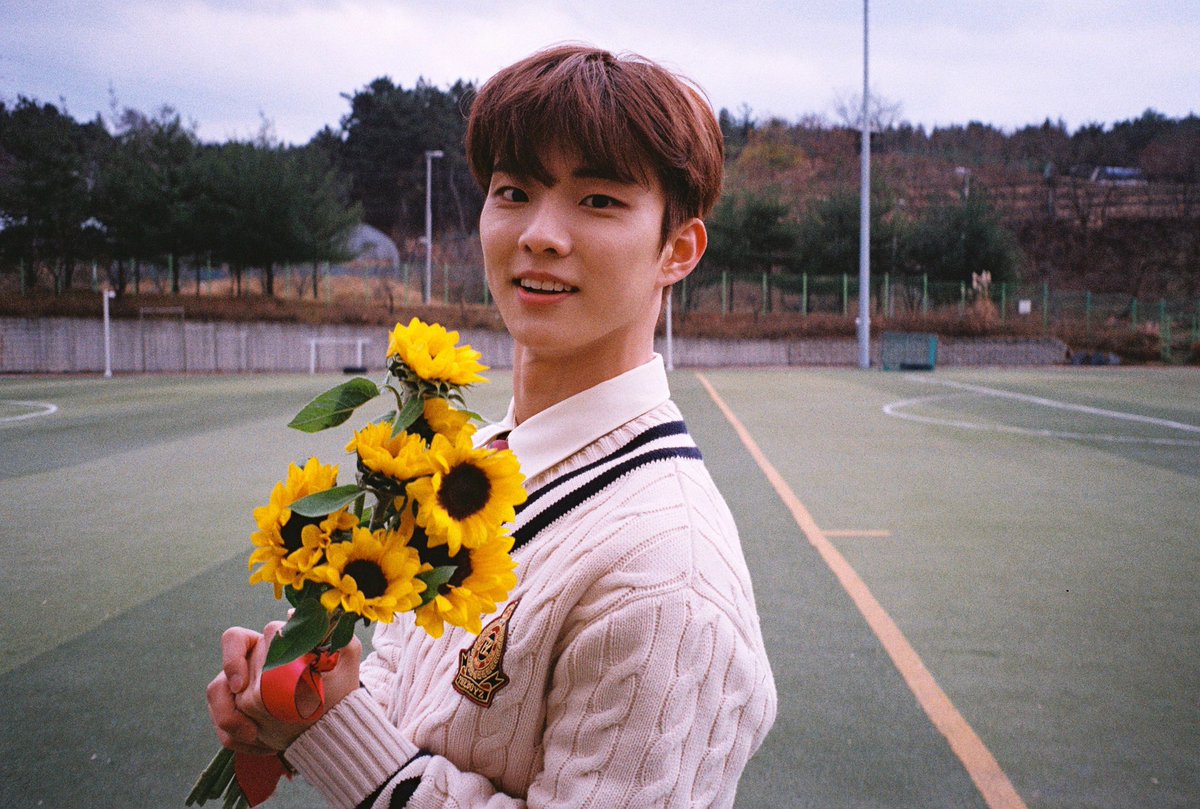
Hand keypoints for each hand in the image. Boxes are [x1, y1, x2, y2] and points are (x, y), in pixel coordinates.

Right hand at [207, 623, 361, 753]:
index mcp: (267, 645)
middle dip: (231, 709)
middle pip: (220, 681)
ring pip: (216, 704)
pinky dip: (241, 741)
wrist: (336, 716)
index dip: (232, 660)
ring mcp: (238, 692)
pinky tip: (266, 747)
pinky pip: (225, 732)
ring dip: (230, 724)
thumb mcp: (342, 656)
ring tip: (255, 737)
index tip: (243, 686)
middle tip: (253, 728)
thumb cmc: (338, 682)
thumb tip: (292, 617)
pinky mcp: (238, 716)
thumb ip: (327, 632)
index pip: (234, 640)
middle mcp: (248, 665)